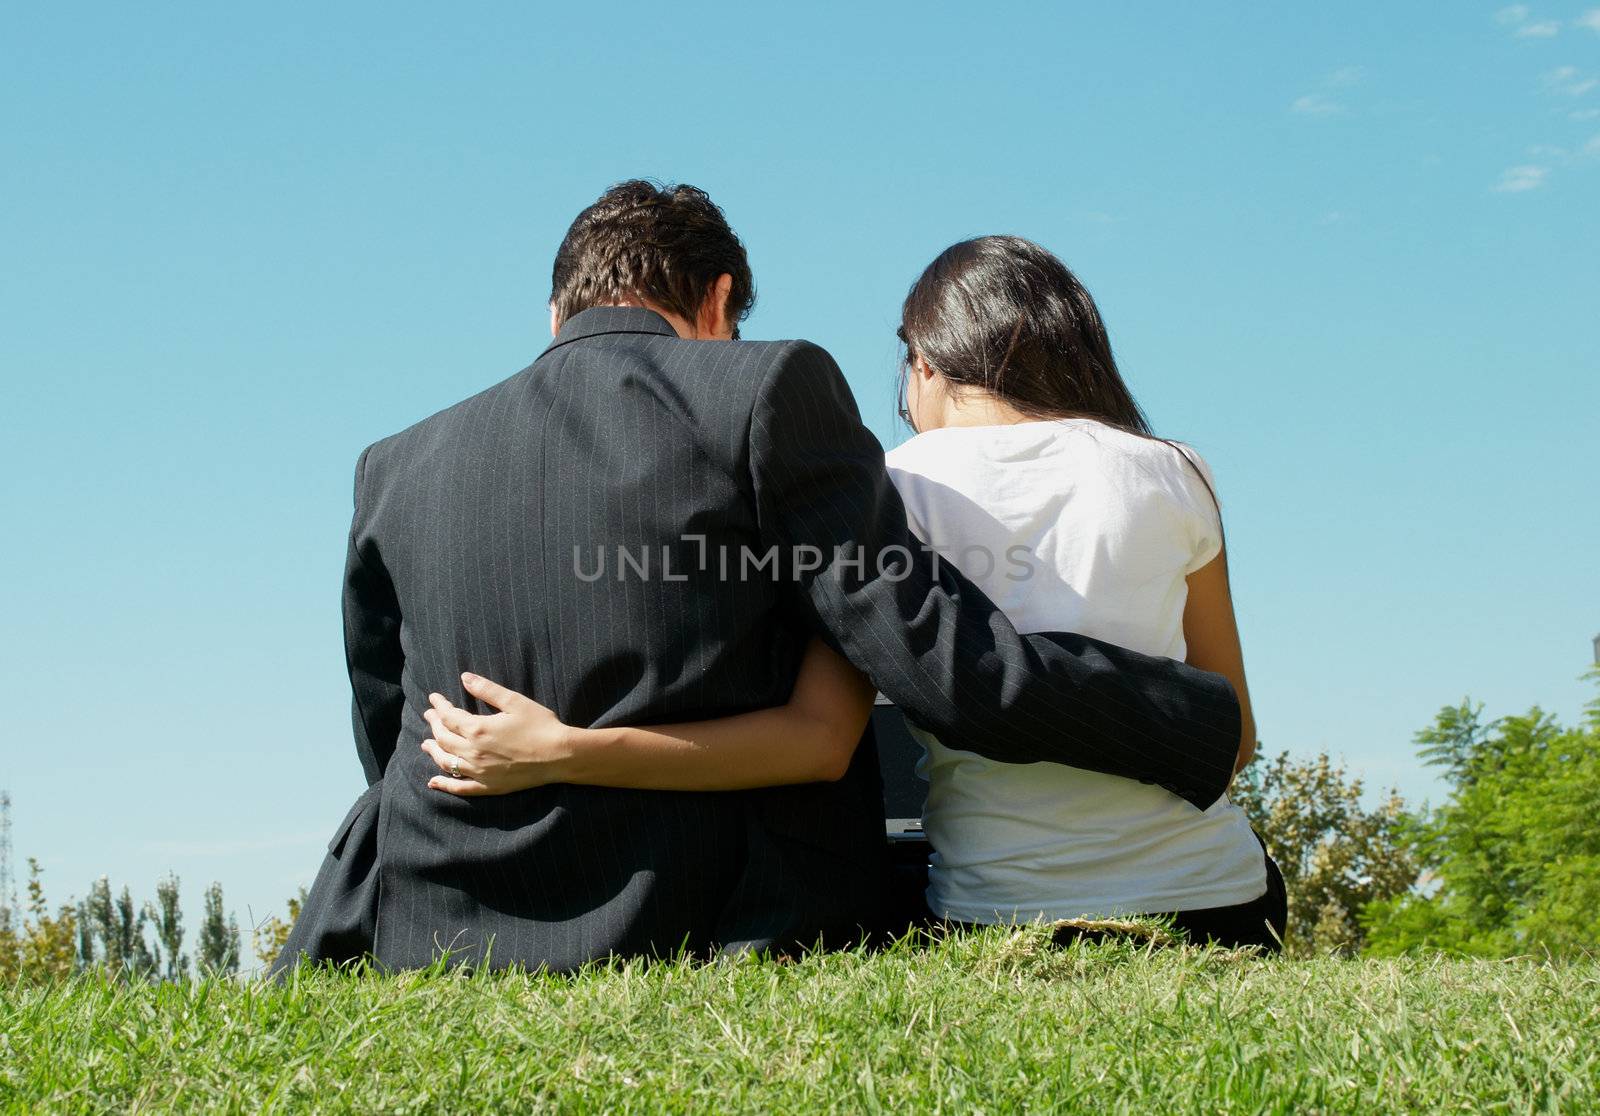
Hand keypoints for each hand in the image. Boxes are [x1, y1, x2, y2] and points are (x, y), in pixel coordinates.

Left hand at [421, 673, 575, 796]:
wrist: (560, 755)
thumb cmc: (541, 725)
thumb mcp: (515, 701)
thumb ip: (487, 690)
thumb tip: (464, 677)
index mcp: (478, 729)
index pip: (448, 716)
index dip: (439, 706)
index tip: (434, 698)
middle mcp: (473, 752)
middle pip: (443, 738)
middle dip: (434, 725)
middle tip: (429, 716)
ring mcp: (479, 772)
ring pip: (446, 762)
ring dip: (433, 751)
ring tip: (426, 744)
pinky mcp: (488, 786)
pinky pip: (460, 788)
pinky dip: (444, 785)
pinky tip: (433, 782)